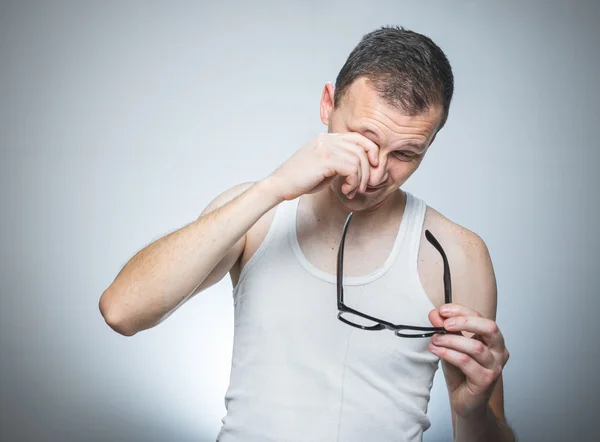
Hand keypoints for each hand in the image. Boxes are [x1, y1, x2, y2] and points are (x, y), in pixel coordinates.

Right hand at [264, 132, 379, 200]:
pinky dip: (353, 182)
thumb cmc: (299, 180)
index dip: (371, 151)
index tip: (374, 167)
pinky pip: (351, 168)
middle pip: (362, 148)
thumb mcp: (324, 168)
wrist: (279, 186)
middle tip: (361, 187)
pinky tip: (345, 190)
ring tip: (351, 191)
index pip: (358, 137)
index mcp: (326, 139)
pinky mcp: (325, 159)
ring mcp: (325, 147)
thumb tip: (361, 168)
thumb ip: (340, 163)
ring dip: (359, 179)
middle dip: (367, 170)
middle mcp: (327, 139)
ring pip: (358, 159)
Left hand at [428, 304, 509, 419]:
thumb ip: (445, 330)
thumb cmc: (460, 373)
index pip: (480, 317)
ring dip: (451, 340)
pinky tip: (437, 350)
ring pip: (475, 347)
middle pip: (489, 328)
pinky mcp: (486, 380)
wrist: (464, 401)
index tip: (442, 310)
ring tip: (435, 340)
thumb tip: (435, 314)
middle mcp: (499, 351)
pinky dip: (448, 353)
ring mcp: (495, 367)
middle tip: (444, 324)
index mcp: (492, 339)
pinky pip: (466, 362)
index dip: (461, 311)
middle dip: (464, 321)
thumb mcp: (450, 346)